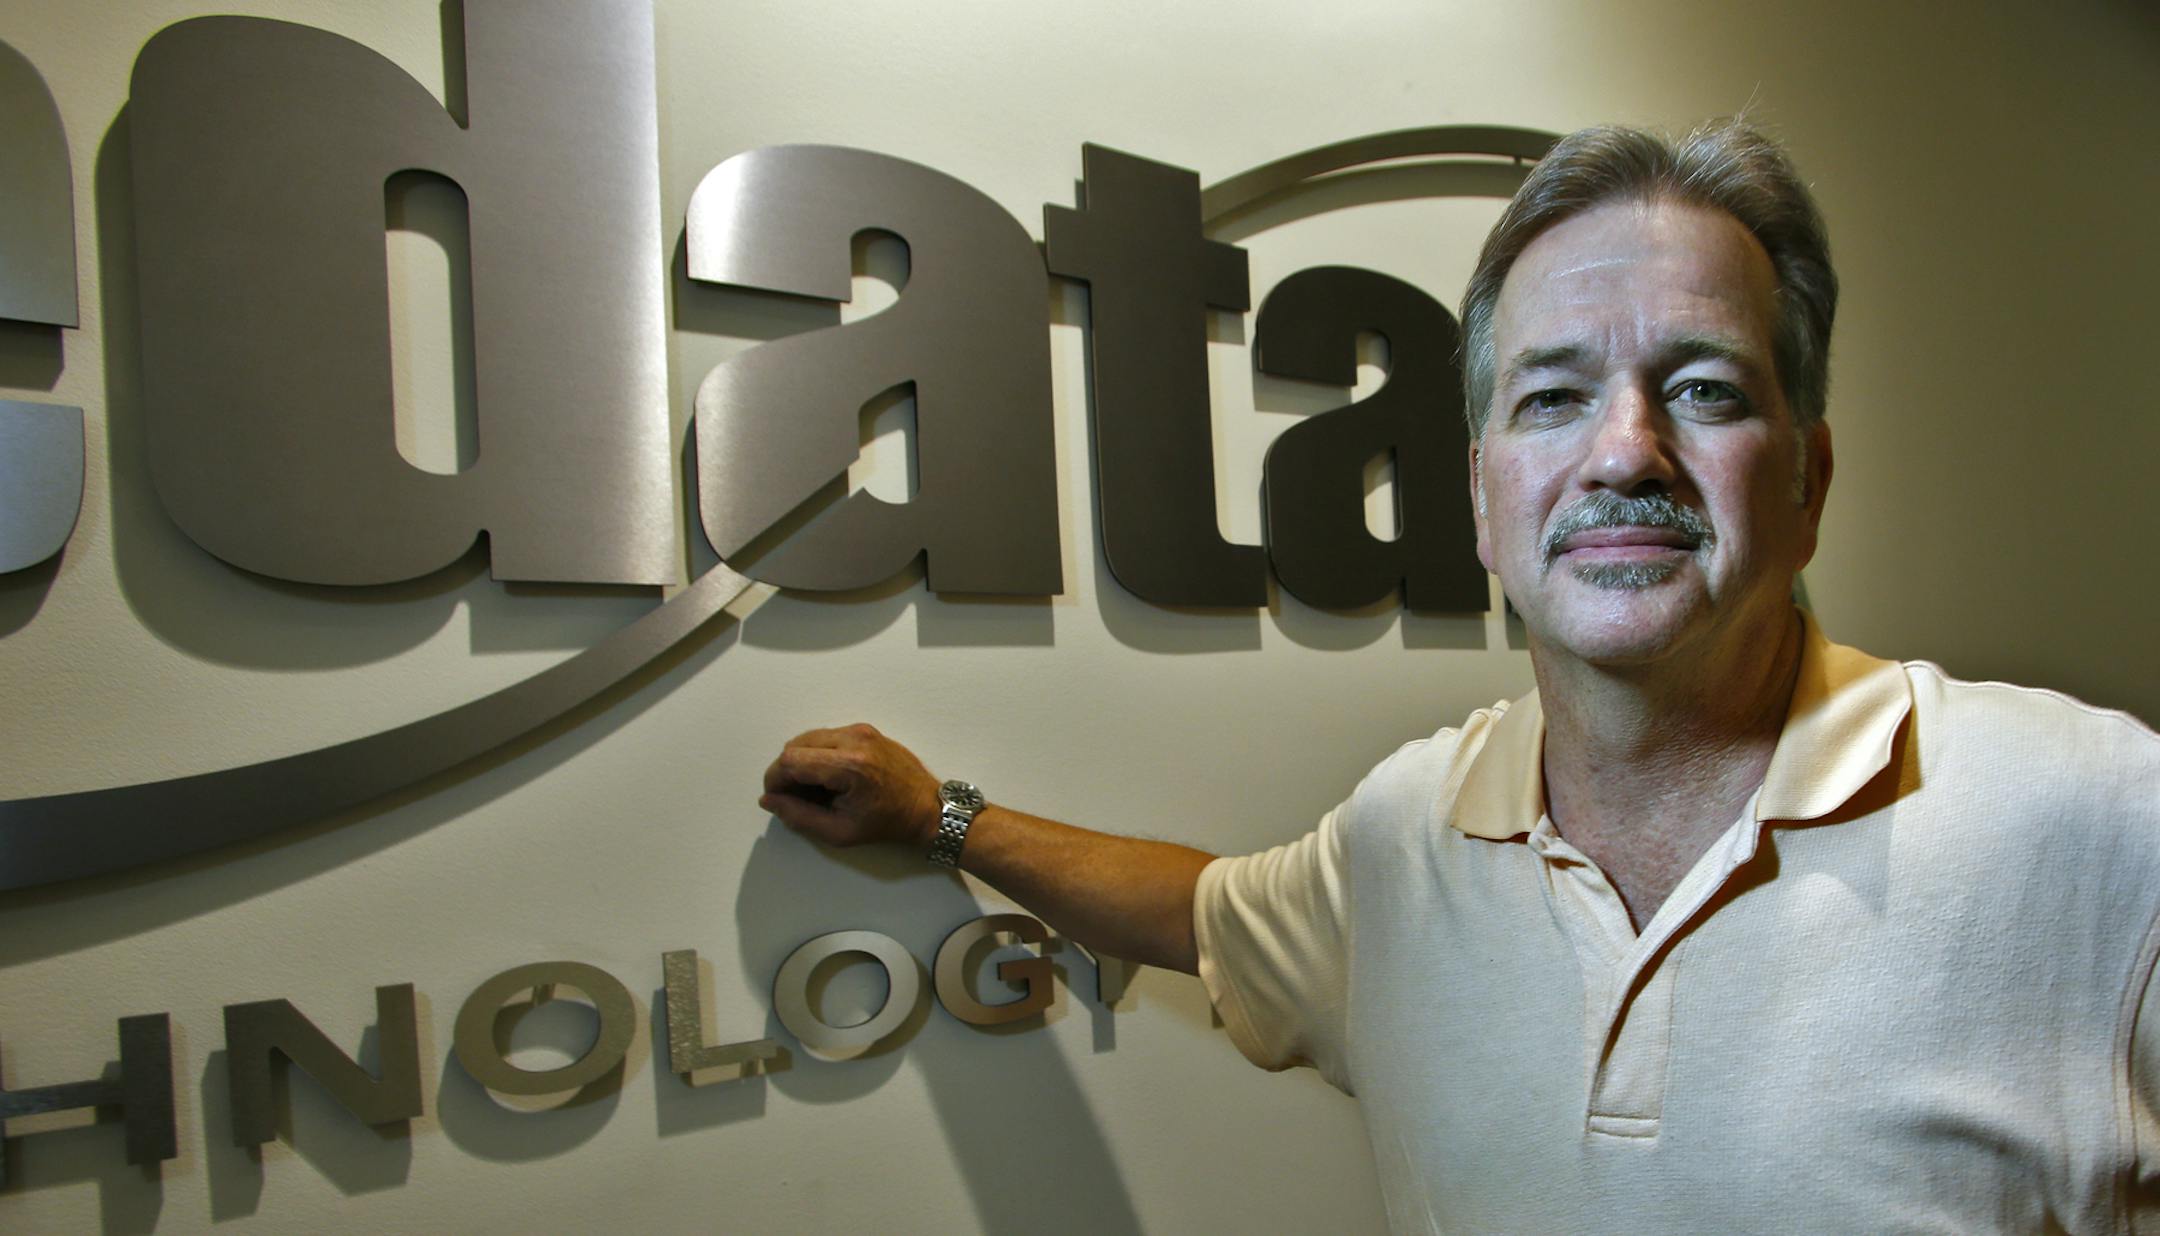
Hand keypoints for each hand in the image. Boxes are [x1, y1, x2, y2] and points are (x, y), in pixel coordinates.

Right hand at [759, 723, 943, 850]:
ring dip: (801, 762)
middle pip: (796, 745)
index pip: (791, 760)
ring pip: (808, 738)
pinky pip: (825, 737)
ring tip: (814, 790)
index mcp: (850, 766)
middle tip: (796, 798)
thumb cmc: (887, 824)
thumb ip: (799, 816)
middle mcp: (854, 740)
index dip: (776, 780)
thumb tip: (769, 801)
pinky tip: (828, 779)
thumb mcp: (839, 832)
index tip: (777, 799)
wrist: (926, 808)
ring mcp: (860, 731)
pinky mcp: (864, 730)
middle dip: (786, 772)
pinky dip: (817, 755)